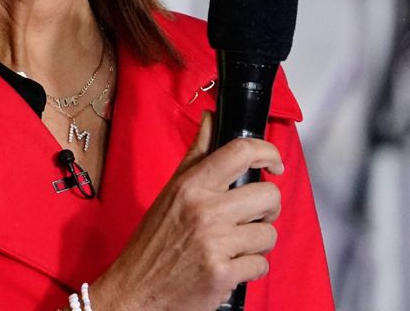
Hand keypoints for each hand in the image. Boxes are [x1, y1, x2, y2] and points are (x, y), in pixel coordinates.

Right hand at [89, 111, 284, 310]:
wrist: (134, 291)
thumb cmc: (153, 241)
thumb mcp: (171, 191)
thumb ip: (197, 154)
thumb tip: (212, 118)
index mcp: (192, 186)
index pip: (240, 152)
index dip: (267, 152)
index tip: (274, 163)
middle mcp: (204, 211)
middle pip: (268, 195)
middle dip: (268, 209)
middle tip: (254, 216)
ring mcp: (214, 244)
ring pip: (269, 234)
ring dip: (258, 243)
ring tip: (236, 246)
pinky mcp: (222, 275)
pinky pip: (261, 265)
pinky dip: (250, 269)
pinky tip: (231, 267)